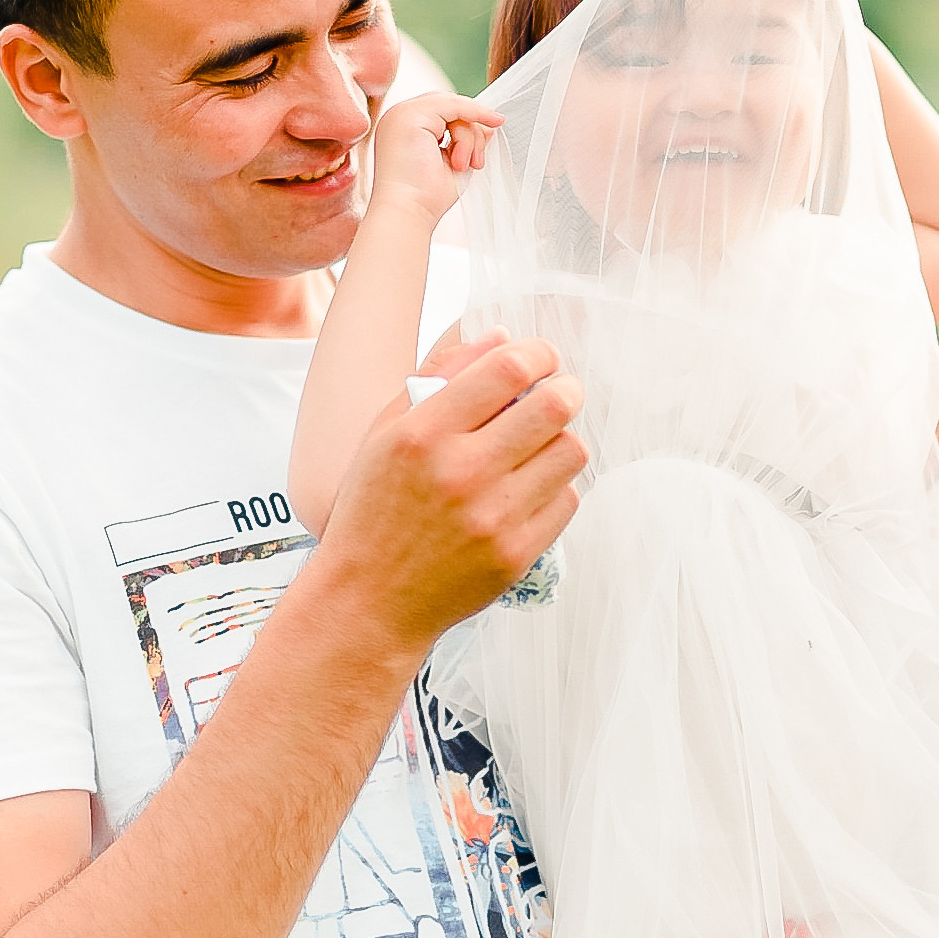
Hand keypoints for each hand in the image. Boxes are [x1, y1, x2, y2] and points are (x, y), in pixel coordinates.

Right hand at [305, 330, 585, 651]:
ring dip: (561, 440)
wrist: (368, 601)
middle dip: (566, 389)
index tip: (543, 358)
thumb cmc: (374, 510)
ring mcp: (492, 517)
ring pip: (570, 451)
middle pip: (555, 404)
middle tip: (560, 393)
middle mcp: (460, 472)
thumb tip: (501, 336)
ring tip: (539, 446)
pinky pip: (567, 500)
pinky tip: (528, 491)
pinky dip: (555, 489)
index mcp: (423, 433)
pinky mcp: (515, 554)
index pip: (508, 367)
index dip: (538, 353)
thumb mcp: (385, 433)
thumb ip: (440, 376)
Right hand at [370, 92, 501, 224]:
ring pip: (453, 106)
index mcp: (405, 129)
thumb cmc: (427, 198)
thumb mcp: (455, 162)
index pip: (442, 111)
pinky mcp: (409, 116)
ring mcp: (401, 114)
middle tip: (476, 162)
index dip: (467, 121)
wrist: (408, 213)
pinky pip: (452, 105)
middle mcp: (399, 117)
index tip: (489, 137)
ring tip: (460, 166)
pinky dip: (471, 121)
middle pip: (448, 105)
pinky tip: (473, 149)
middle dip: (470, 130)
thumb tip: (489, 124)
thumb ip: (469, 140)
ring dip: (468, 137)